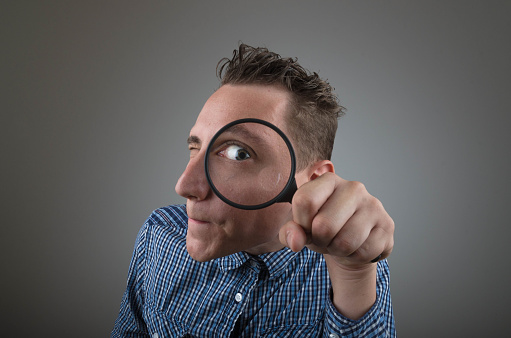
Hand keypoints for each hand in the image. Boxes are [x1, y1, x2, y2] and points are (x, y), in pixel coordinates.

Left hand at [279, 172, 393, 268]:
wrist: (351, 243)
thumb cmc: (322, 229)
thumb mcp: (299, 229)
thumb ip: (289, 232)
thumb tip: (295, 241)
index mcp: (328, 180)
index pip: (305, 200)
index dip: (301, 222)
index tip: (306, 226)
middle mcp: (353, 187)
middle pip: (324, 225)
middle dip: (319, 241)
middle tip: (324, 238)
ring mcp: (373, 205)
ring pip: (345, 242)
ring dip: (336, 250)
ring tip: (338, 242)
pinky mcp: (387, 225)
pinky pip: (363, 252)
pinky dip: (353, 257)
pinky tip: (355, 247)